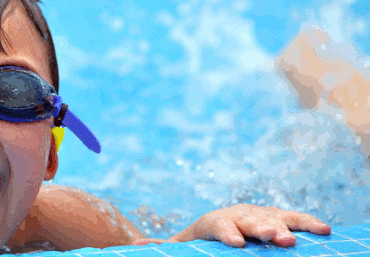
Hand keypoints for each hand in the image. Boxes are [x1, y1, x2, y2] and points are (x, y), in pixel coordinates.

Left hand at [131, 204, 330, 247]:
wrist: (224, 225)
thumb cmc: (202, 241)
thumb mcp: (183, 244)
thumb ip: (163, 245)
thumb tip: (136, 242)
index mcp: (215, 222)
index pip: (220, 226)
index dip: (228, 233)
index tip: (236, 243)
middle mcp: (238, 216)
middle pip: (250, 222)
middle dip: (262, 229)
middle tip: (275, 239)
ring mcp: (259, 216)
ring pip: (273, 219)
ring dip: (286, 227)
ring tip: (296, 239)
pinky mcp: (278, 218)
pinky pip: (294, 220)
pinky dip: (307, 224)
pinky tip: (325, 231)